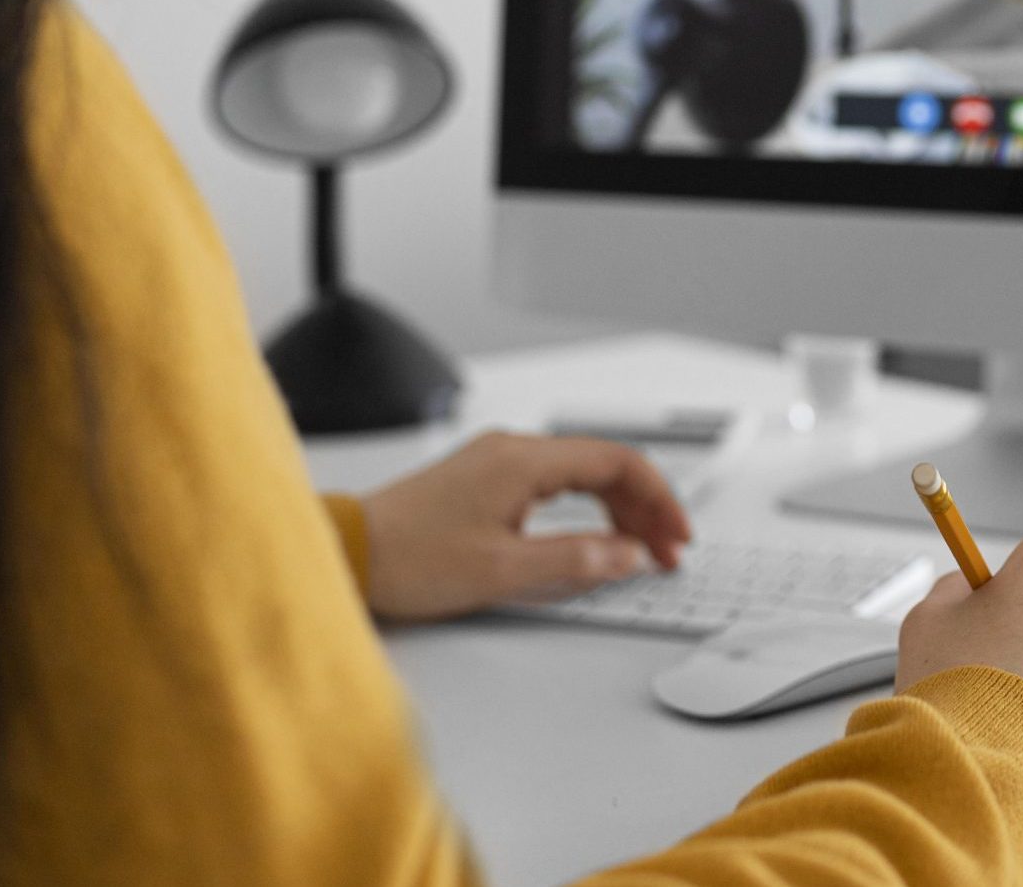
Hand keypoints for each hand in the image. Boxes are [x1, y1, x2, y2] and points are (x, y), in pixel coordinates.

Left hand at [356, 430, 690, 622]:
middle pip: (603, 464)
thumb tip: (628, 555)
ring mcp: (496, 463)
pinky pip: (554, 483)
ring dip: (616, 508)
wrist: (347, 553)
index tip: (675, 534)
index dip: (658, 498)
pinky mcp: (484, 481)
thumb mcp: (503, 571)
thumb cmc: (408, 559)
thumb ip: (575, 559)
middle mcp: (512, 451)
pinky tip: (593, 536)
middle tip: (665, 550)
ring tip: (637, 549)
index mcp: (522, 461)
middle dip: (644, 507)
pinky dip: (585, 507)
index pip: (617, 461)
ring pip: (580, 474)